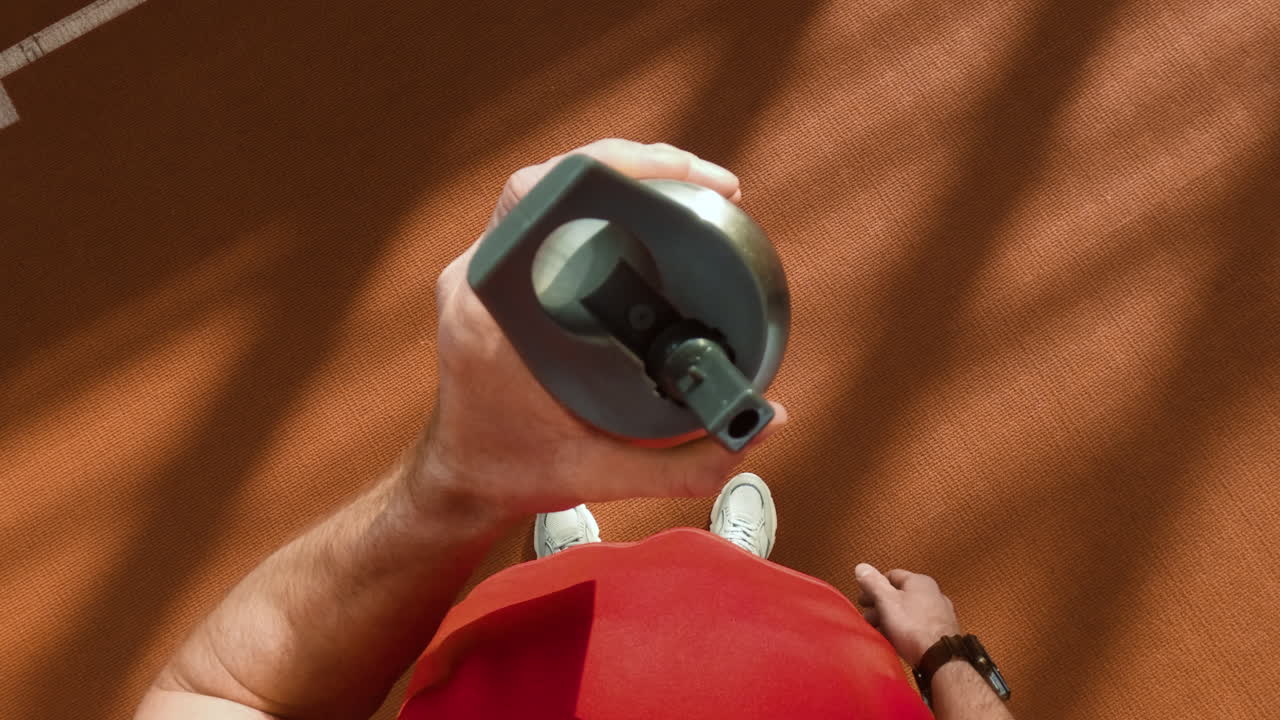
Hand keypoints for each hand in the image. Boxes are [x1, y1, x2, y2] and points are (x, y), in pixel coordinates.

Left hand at [419, 139, 786, 517]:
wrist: (460, 482)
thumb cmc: (515, 474)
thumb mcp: (607, 475)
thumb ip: (689, 465)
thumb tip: (762, 428)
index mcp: (493, 317)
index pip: (537, 201)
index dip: (608, 170)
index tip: (679, 180)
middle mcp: (477, 285)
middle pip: (547, 181)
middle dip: (631, 164)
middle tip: (707, 184)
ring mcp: (478, 276)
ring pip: (543, 190)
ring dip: (612, 176)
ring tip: (687, 186)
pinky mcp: (487, 279)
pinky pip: (539, 215)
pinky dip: (592, 203)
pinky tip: (643, 212)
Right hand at [854, 563, 961, 665]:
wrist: (940, 659)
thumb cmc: (912, 627)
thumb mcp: (886, 601)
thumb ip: (873, 583)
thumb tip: (861, 566)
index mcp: (920, 581)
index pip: (891, 575)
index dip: (873, 586)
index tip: (862, 600)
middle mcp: (933, 593)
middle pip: (900, 594)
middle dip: (880, 605)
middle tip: (867, 617)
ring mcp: (940, 613)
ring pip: (908, 611)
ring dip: (891, 618)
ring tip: (878, 631)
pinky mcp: (942, 631)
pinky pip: (918, 625)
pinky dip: (905, 629)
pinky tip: (895, 640)